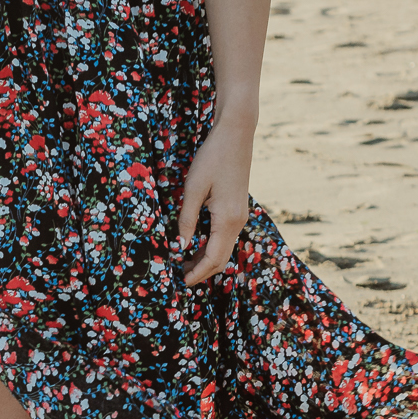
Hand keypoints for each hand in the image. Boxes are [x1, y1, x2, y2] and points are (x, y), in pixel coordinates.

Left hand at [176, 113, 257, 283]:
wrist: (236, 134)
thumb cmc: (213, 157)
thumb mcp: (193, 188)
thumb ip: (187, 220)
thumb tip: (180, 247)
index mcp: (228, 219)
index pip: (213, 258)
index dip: (197, 274)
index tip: (180, 284)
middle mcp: (238, 222)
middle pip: (221, 259)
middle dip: (201, 272)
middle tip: (178, 279)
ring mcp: (240, 216)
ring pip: (224, 249)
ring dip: (205, 261)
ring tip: (182, 266)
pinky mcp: (237, 210)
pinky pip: (224, 237)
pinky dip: (210, 248)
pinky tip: (194, 248)